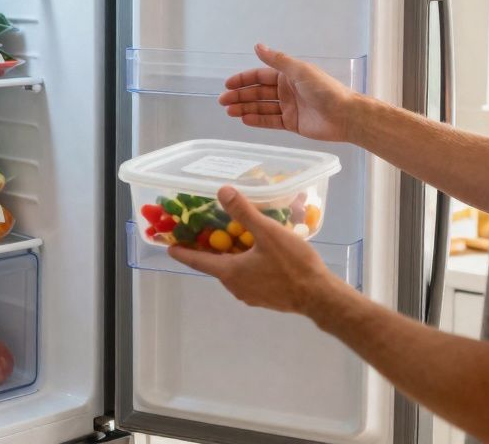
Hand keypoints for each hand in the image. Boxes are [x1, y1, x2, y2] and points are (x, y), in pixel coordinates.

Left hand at [169, 186, 343, 316]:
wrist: (319, 296)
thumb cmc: (291, 265)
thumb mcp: (267, 232)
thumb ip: (244, 212)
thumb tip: (221, 192)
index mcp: (230, 272)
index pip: (198, 261)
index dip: (183, 252)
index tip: (169, 247)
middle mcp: (235, 287)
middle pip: (216, 265)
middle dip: (210, 249)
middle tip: (208, 232)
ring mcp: (251, 295)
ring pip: (234, 271)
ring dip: (231, 256)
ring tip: (237, 237)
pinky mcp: (266, 298)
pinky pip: (249, 277)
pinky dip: (246, 264)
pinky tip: (260, 253)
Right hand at [219, 44, 357, 142]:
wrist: (344, 115)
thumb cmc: (324, 90)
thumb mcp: (299, 70)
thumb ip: (277, 60)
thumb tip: (258, 45)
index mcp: (288, 75)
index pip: (260, 76)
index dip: (243, 79)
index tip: (228, 84)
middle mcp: (286, 90)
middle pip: (258, 93)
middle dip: (240, 96)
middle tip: (223, 101)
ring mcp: (289, 107)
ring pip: (261, 107)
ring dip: (245, 108)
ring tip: (229, 111)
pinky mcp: (292, 123)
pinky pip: (270, 121)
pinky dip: (257, 120)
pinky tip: (244, 119)